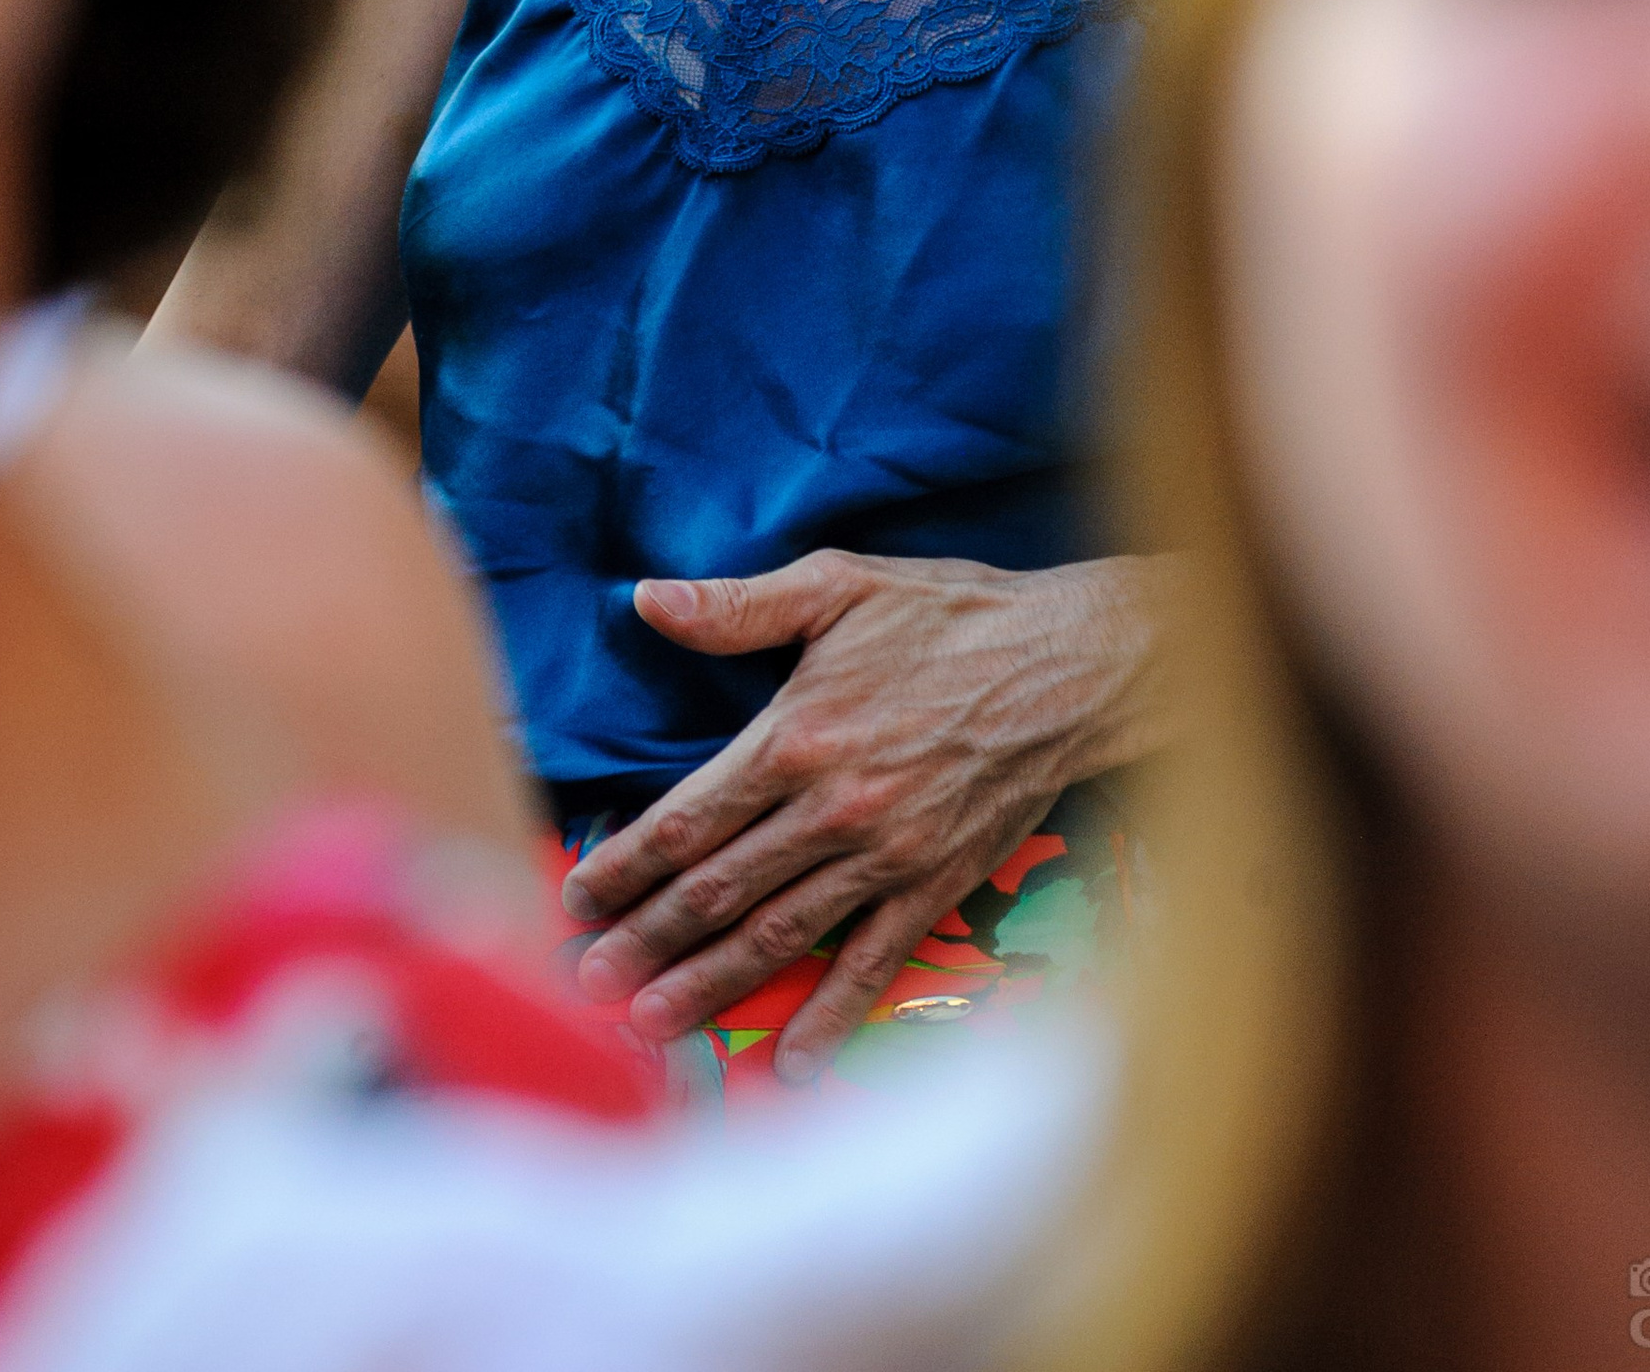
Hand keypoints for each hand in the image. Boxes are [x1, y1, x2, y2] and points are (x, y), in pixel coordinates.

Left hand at [557, 547, 1179, 1081]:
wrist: (1072, 668)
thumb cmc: (952, 619)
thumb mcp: (840, 585)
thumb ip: (738, 606)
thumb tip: (645, 599)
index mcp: (795, 736)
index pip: (687, 819)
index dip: (625, 865)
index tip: (577, 897)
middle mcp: (831, 810)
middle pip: (718, 891)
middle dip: (646, 941)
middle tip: (587, 983)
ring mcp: (884, 859)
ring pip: (776, 937)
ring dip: (707, 985)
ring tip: (649, 1026)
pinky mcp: (934, 889)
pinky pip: (870, 966)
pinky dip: (829, 1019)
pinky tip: (792, 1064)